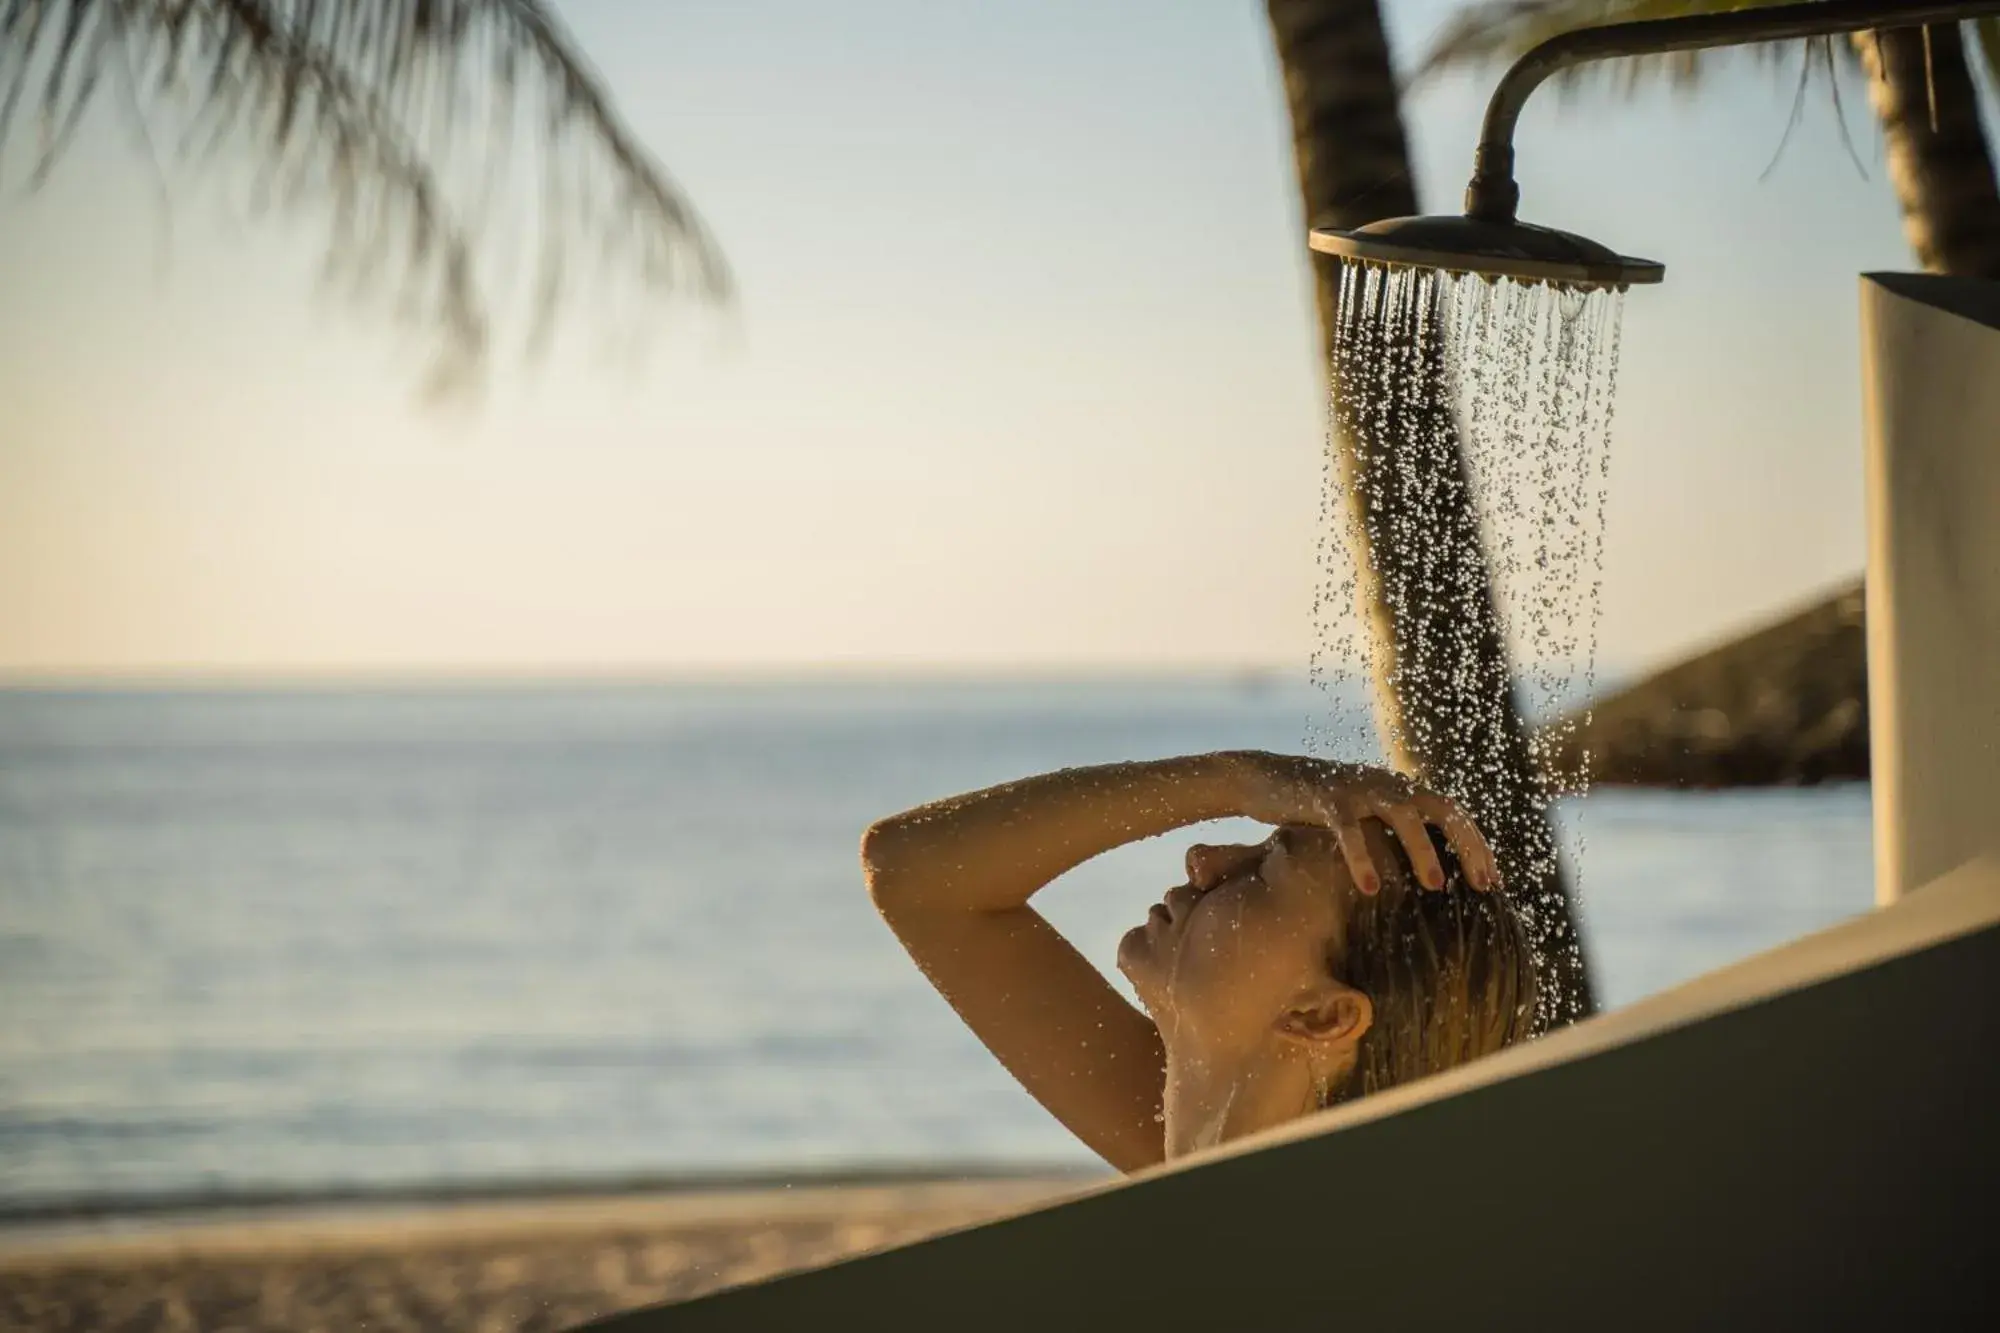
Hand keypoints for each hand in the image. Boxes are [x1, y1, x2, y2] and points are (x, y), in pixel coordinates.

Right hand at [1221, 751, 1498, 895]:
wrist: (1262, 779)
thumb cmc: (1315, 811)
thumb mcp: (1360, 820)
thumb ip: (1389, 837)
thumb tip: (1420, 877)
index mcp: (1400, 791)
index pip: (1453, 814)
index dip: (1476, 845)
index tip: (1492, 883)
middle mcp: (1387, 784)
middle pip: (1442, 809)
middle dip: (1467, 845)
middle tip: (1483, 884)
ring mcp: (1358, 788)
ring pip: (1404, 815)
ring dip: (1423, 850)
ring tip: (1435, 887)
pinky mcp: (1325, 798)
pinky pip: (1350, 829)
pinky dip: (1362, 858)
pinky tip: (1370, 889)